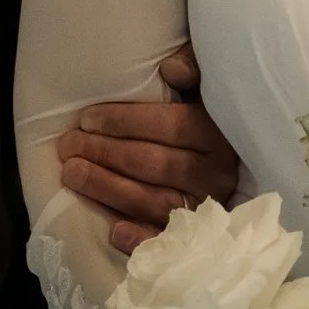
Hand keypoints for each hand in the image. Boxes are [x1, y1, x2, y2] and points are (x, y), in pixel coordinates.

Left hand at [56, 45, 240, 254]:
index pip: (172, 126)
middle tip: (68, 145)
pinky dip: (141, 238)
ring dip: (109, 189)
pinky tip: (113, 232)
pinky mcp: (194, 235)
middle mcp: (216, 172)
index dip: (126, 122)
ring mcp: (205, 206)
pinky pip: (166, 239)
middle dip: (107, 153)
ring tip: (71, 174)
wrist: (239, 155)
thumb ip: (192, 69)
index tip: (87, 118)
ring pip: (155, 201)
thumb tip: (169, 68)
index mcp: (219, 133)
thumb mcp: (204, 87)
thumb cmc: (202, 115)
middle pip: (157, 164)